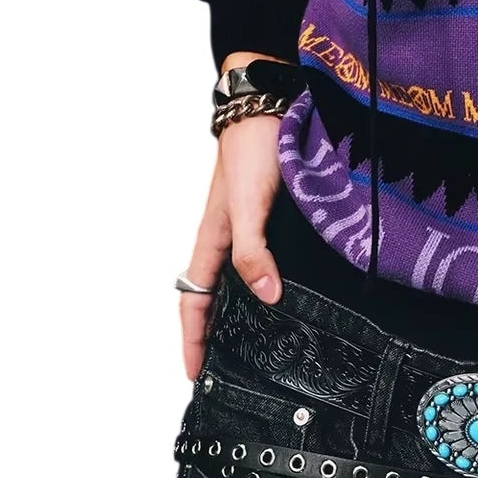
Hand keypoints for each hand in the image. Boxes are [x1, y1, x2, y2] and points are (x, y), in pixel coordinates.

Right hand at [178, 113, 283, 380]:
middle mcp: (226, 236)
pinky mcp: (269, 213)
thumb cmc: (252, 148)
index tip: (194, 375)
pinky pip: (259, 259)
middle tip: (224, 370)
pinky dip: (263, 282)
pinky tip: (285, 290)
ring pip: (235, 279)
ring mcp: (246, 224)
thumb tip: (267, 296)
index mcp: (212, 239)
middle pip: (211, 296)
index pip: (193, 302)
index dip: (193, 340)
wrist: (268, 102)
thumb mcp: (249, 204)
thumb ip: (253, 249)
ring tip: (253, 342)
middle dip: (212, 334)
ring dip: (237, 311)